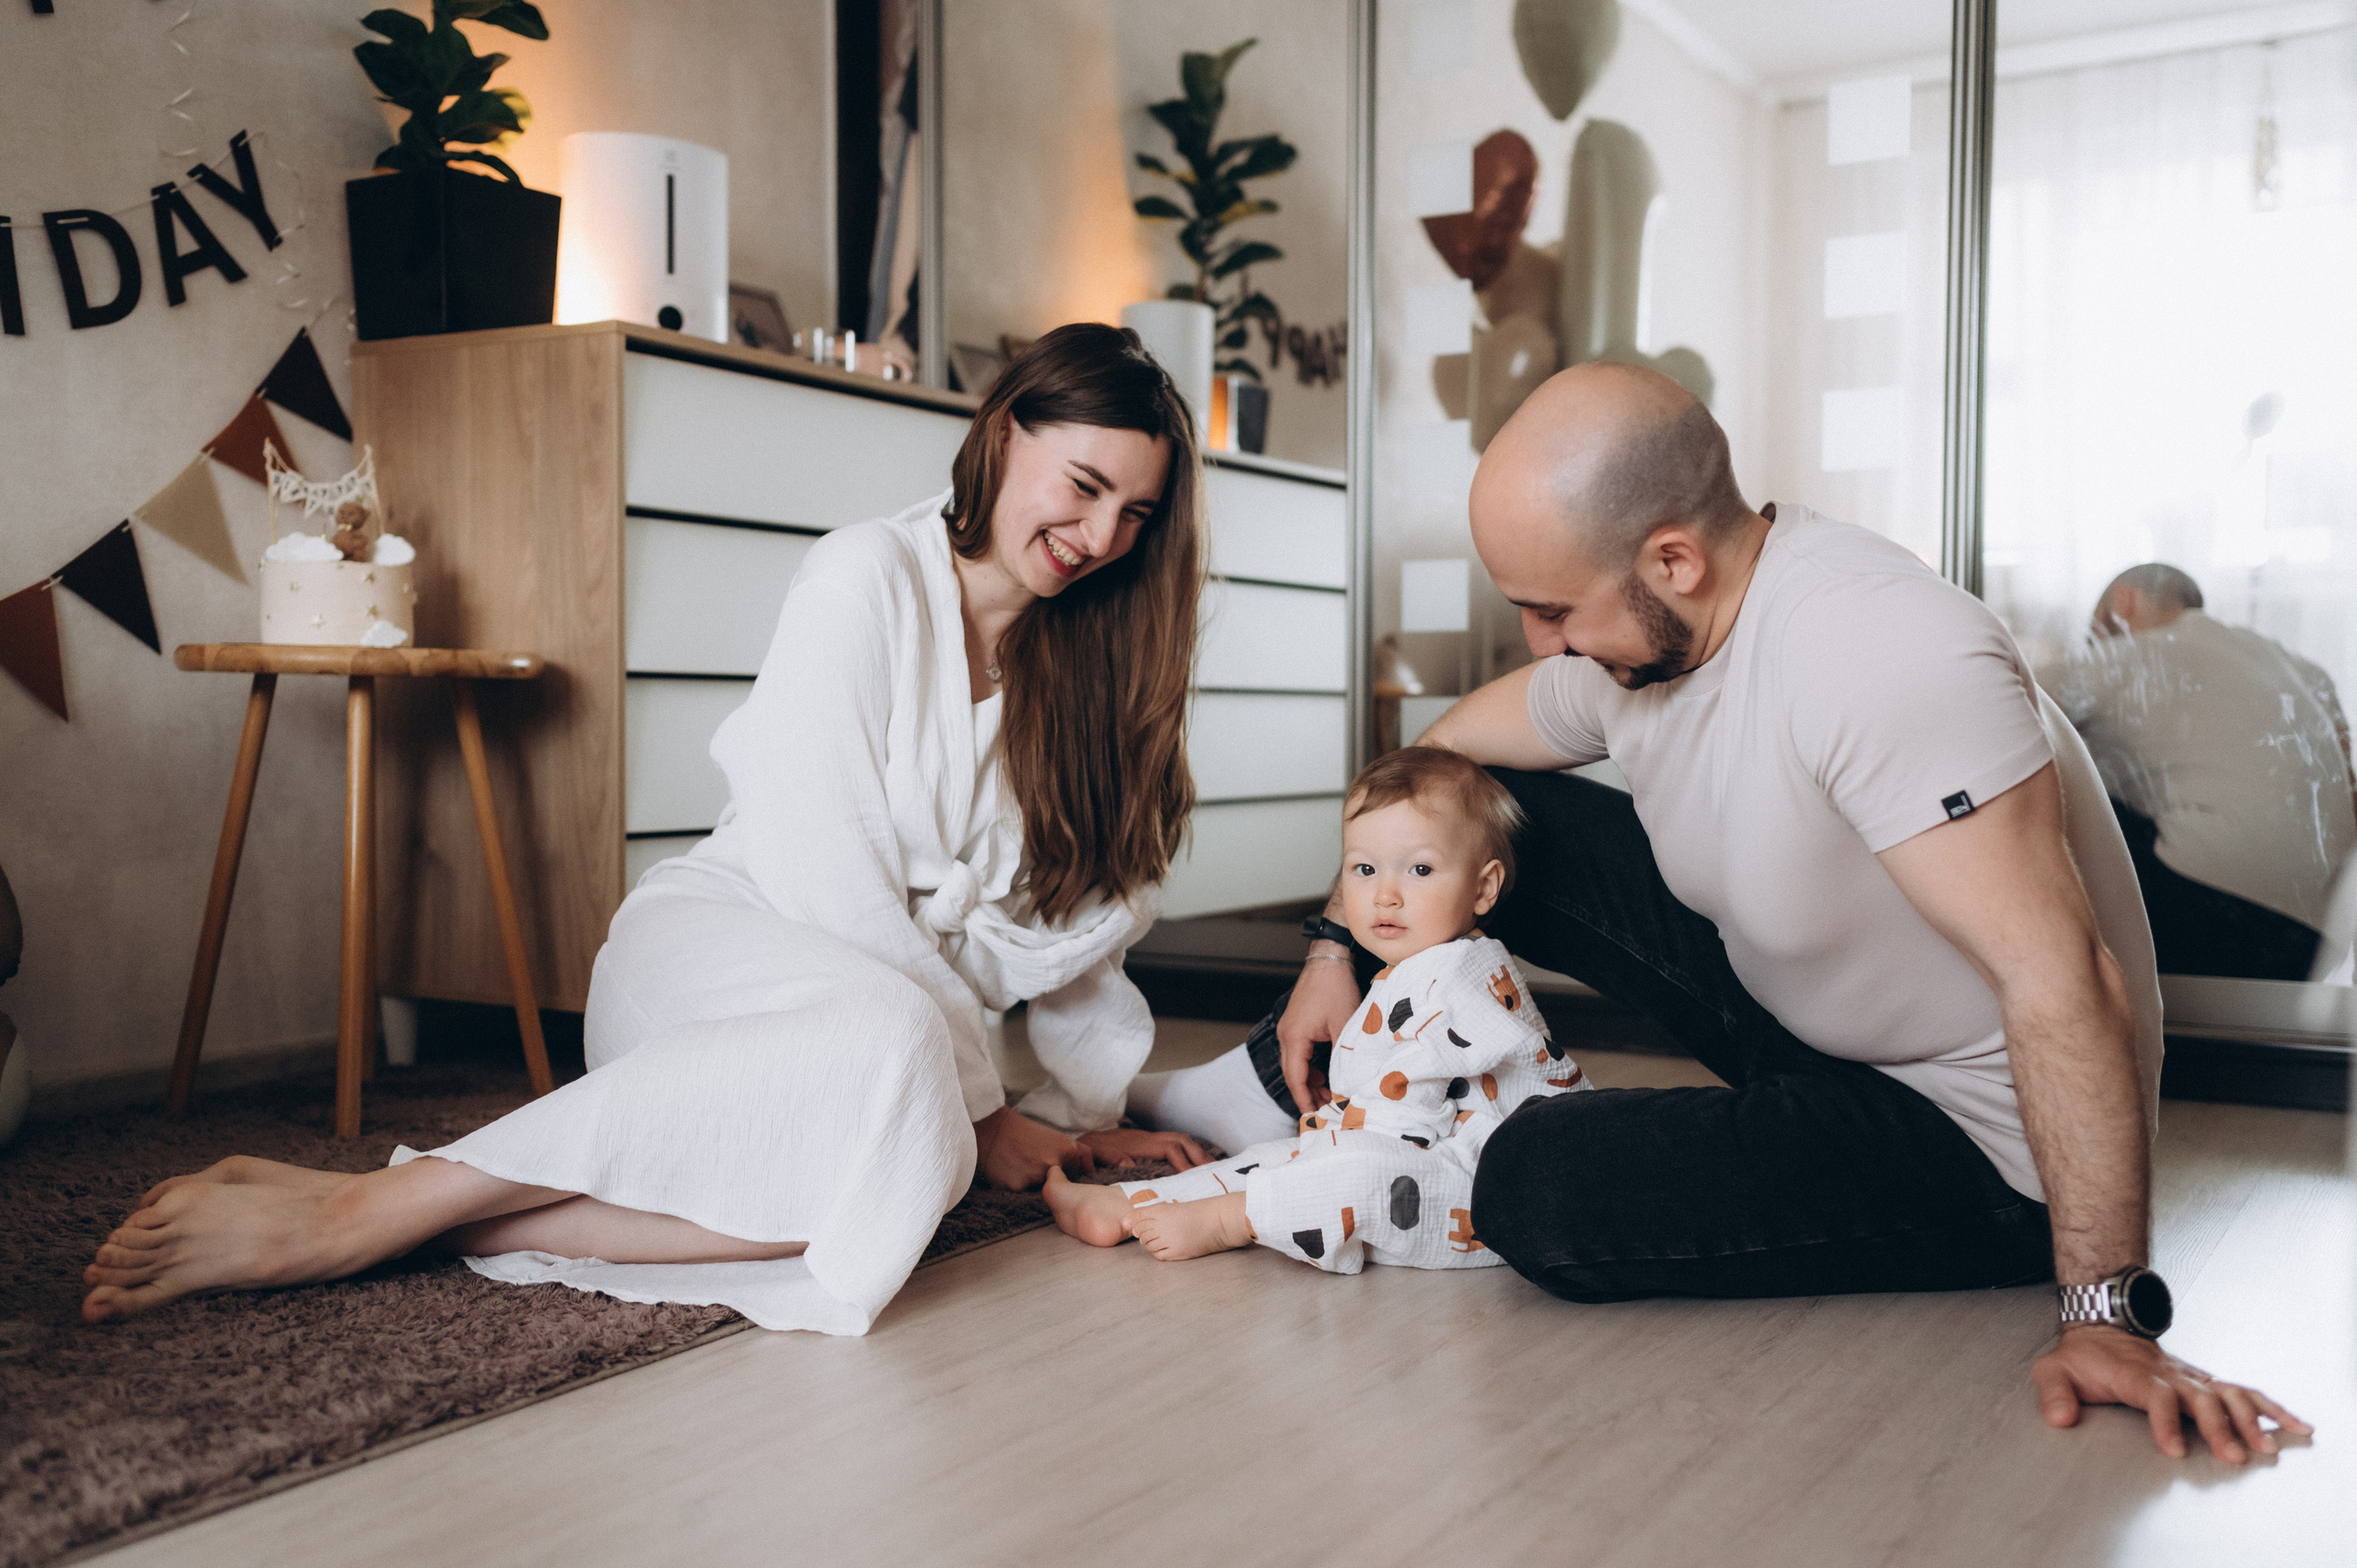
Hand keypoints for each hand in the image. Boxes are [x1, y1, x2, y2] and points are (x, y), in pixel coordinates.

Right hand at [973, 1106, 1092, 1190]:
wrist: (993, 1130)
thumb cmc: (1026, 1133)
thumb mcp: (1057, 1137)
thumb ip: (1079, 1153)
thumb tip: (1093, 1171)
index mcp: (1068, 1151)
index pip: (1076, 1177)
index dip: (1063, 1174)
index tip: (1050, 1163)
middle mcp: (1054, 1164)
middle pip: (1060, 1187)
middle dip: (1049, 1180)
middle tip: (1033, 1163)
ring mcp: (1036, 1176)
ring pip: (1042, 1192)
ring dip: (1034, 1184)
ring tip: (1022, 1166)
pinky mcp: (1018, 1186)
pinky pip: (1024, 1195)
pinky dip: (1018, 1187)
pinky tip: (1012, 1172)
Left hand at [1080, 1127, 1209, 1171]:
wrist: (1087, 1139)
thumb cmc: (1092, 1149)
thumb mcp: (1097, 1153)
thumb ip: (1112, 1157)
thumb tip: (1128, 1165)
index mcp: (1140, 1142)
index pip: (1169, 1149)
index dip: (1183, 1161)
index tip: (1193, 1176)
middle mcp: (1150, 1138)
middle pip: (1182, 1141)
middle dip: (1199, 1155)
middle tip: (1214, 1172)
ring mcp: (1152, 1139)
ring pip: (1181, 1140)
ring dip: (1197, 1152)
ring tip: (1210, 1169)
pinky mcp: (1151, 1143)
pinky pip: (1175, 1144)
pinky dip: (1189, 1152)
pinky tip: (1195, 1164)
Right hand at [1277, 949, 1357, 1113]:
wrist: (1330, 959)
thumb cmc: (1336, 988)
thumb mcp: (1345, 1026)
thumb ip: (1343, 1057)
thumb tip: (1347, 1083)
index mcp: (1293, 1037)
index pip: (1295, 1078)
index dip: (1305, 1100)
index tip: (1315, 1117)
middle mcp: (1286, 1035)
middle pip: (1292, 1074)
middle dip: (1307, 1095)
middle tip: (1325, 1112)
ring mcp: (1289, 1029)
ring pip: (1296, 1065)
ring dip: (1310, 1081)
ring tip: (1330, 1097)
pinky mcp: (1296, 1024)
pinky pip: (1300, 1053)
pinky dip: (1310, 1067)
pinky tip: (1325, 1076)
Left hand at [2032, 1326, 2309, 1462]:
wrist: (2104, 1326)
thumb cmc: (2082, 1355)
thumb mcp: (2052, 1367)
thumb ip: (2053, 1392)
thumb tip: (2060, 1418)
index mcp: (2133, 1373)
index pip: (2154, 1395)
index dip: (2165, 1421)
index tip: (2175, 1448)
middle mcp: (2169, 1374)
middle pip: (2200, 1398)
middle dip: (2218, 1427)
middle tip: (2233, 1454)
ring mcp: (2191, 1377)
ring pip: (2228, 1394)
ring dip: (2249, 1420)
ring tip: (2267, 1446)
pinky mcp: (2206, 1382)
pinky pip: (2244, 1392)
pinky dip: (2271, 1408)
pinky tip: (2294, 1424)